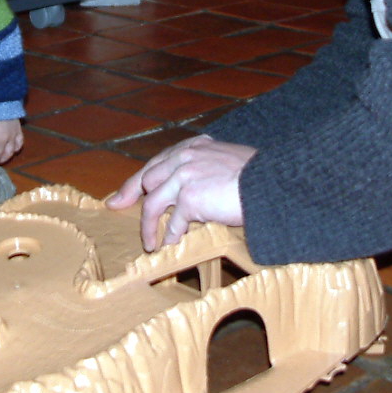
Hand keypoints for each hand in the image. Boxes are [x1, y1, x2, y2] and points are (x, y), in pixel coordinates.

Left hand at [106, 135, 254, 250]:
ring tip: (150, 243)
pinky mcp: (190, 197)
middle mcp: (186, 157)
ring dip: (149, 227)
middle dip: (135, 201)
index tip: (119, 198)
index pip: (155, 163)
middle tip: (132, 219)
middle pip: (147, 180)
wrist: (272, 183)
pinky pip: (172, 223)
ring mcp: (185, 176)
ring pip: (152, 204)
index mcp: (194, 146)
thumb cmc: (256, 177)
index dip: (135, 182)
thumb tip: (188, 192)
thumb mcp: (225, 161)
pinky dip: (170, 237)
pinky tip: (171, 245)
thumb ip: (203, 168)